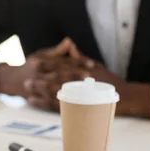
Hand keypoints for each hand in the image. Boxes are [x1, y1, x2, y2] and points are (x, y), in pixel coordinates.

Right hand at [0, 38, 93, 96]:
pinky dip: (59, 99)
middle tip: (89, 76)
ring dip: (68, 87)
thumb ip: (56, 50)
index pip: (61, 61)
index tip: (91, 64)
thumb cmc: (30, 65)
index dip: (76, 62)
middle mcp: (35, 74)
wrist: (11, 80)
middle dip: (74, 75)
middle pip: (58, 75)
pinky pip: (47, 100)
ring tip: (83, 87)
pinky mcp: (33, 97)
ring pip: (53, 87)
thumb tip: (69, 41)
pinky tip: (71, 99)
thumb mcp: (40, 54)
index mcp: (38, 62)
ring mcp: (33, 87)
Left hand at [26, 44, 149, 117]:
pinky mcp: (77, 106)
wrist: (124, 96)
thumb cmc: (109, 80)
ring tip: (26, 90)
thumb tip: (69, 44)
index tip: (33, 62)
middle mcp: (79, 82)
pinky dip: (42, 103)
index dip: (46, 64)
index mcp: (81, 70)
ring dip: (38, 92)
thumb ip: (79, 56)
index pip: (61, 65)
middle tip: (25, 80)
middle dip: (38, 80)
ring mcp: (78, 95)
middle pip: (54, 80)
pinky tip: (33, 101)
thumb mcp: (94, 64)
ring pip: (53, 93)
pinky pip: (56, 106)